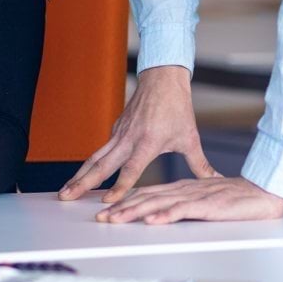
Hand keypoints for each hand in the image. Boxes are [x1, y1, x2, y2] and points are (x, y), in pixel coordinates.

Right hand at [59, 65, 215, 203]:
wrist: (162, 80)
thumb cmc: (177, 109)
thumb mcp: (190, 138)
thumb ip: (200, 165)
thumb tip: (216, 181)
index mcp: (147, 142)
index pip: (131, 170)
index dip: (120, 187)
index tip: (107, 201)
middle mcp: (128, 139)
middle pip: (101, 165)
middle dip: (83, 183)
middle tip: (66, 197)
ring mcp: (119, 133)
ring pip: (95, 157)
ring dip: (79, 175)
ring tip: (65, 190)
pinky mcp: (116, 129)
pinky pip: (100, 149)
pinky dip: (89, 164)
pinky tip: (81, 175)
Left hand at [94, 176, 282, 224]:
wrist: (262, 193)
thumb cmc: (234, 198)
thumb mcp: (202, 200)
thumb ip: (184, 205)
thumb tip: (163, 214)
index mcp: (181, 188)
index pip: (147, 194)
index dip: (125, 201)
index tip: (108, 210)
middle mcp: (183, 190)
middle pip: (146, 198)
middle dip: (122, 208)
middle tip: (102, 218)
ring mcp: (194, 197)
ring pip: (159, 203)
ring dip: (136, 212)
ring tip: (117, 219)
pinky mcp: (208, 205)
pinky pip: (183, 211)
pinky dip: (166, 215)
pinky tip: (152, 220)